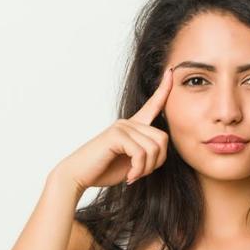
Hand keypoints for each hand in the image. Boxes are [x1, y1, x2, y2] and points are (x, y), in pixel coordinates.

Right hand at [55, 67, 173, 191]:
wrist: (78, 175)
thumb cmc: (103, 170)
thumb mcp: (132, 162)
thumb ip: (146, 153)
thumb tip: (161, 149)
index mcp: (132, 126)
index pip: (152, 105)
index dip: (164, 90)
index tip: (171, 72)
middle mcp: (128, 123)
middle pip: (163, 138)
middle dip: (156, 162)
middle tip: (140, 173)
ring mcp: (122, 127)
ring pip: (154, 148)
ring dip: (146, 168)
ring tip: (133, 175)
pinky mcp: (116, 134)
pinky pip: (141, 153)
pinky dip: (139, 169)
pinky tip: (129, 177)